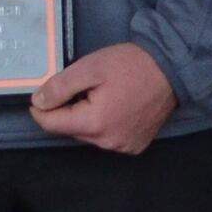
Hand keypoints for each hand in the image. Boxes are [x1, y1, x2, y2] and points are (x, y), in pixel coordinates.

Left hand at [32, 41, 177, 154]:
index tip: (40, 96)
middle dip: (66, 111)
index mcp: (95, 124)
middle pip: (70, 130)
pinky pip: (107, 138)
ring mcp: (123, 147)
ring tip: (98, 95)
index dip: (40, 109)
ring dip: (85, 118)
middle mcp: (108, 143)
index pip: (52, 125)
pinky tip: (113, 107)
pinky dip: (103, 125)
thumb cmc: (132, 65)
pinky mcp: (135, 146)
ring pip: (88, 135)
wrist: (173, 68)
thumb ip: (60, 86)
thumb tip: (38, 102)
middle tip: (78, 87)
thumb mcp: (90, 67)